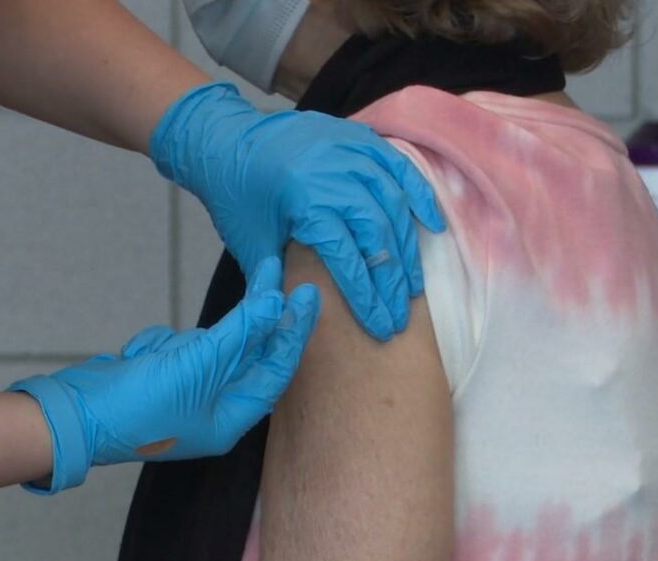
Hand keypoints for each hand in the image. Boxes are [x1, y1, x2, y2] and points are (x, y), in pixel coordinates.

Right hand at [9, 257, 319, 493]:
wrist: (68, 416)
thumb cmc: (137, 404)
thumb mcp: (196, 364)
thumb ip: (240, 333)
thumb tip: (276, 303)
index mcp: (231, 419)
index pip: (276, 368)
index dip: (293, 329)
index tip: (306, 292)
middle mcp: (214, 410)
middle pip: (249, 353)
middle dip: (252, 319)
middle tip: (274, 270)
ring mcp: (186, 395)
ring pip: (209, 346)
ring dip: (188, 341)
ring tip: (157, 358)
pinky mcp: (160, 378)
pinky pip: (175, 347)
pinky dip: (158, 344)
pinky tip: (136, 358)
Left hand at [150, 82, 443, 340]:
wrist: (224, 139)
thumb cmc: (236, 197)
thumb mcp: (251, 245)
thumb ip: (279, 283)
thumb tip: (300, 323)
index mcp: (305, 201)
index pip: (348, 257)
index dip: (366, 297)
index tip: (380, 326)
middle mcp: (334, 174)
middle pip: (377, 235)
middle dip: (392, 281)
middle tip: (400, 315)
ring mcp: (350, 151)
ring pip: (394, 205)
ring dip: (407, 249)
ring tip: (413, 287)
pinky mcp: (358, 137)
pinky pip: (399, 167)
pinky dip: (419, 195)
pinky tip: (434, 226)